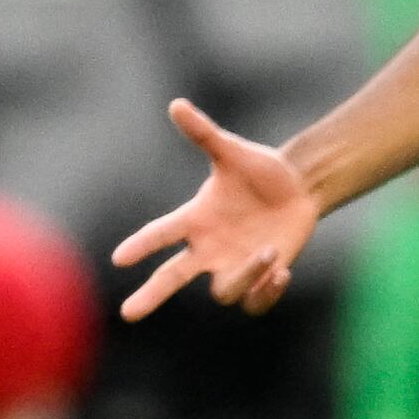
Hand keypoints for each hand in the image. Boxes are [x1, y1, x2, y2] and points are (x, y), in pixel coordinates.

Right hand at [112, 100, 318, 319]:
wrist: (299, 188)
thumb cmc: (260, 169)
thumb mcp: (234, 152)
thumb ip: (205, 134)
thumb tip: (176, 104)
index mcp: (195, 219)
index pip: (161, 233)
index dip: (142, 245)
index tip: (119, 257)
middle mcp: (209, 248)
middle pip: (172, 278)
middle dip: (151, 295)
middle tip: (129, 314)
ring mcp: (233, 265)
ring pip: (223, 291)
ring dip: (245, 276)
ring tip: (269, 252)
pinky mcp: (260, 278)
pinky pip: (253, 302)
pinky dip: (265, 293)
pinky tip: (282, 273)